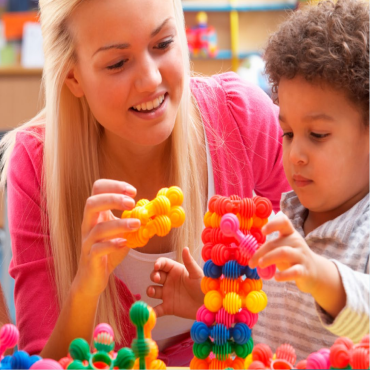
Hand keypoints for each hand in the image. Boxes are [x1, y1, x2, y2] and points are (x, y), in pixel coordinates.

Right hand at [73, 179, 139, 297]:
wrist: (92, 278)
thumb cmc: (109, 251)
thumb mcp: (124, 232)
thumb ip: (136, 221)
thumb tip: (156, 212)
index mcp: (97, 214)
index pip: (98, 189)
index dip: (115, 186)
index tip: (133, 191)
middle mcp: (89, 225)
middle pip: (92, 203)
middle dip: (113, 199)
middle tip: (132, 202)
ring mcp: (88, 242)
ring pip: (97, 228)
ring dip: (119, 224)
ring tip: (137, 224)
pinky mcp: (91, 258)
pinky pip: (97, 249)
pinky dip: (112, 244)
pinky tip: (124, 243)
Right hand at [147, 247, 203, 318]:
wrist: (209, 305)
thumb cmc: (204, 286)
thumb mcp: (197, 274)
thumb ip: (189, 262)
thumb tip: (185, 248)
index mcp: (176, 270)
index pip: (163, 264)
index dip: (158, 263)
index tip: (156, 266)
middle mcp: (169, 281)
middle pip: (155, 276)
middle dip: (153, 275)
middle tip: (157, 278)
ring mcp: (167, 294)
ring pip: (153, 290)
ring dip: (150, 290)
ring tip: (152, 291)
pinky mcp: (168, 307)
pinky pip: (157, 309)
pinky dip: (151, 311)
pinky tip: (149, 312)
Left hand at [249, 213, 320, 293]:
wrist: (315, 272)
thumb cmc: (293, 257)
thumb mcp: (283, 247)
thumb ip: (270, 247)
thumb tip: (249, 251)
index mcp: (290, 234)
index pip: (284, 222)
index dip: (273, 224)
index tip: (262, 231)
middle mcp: (297, 242)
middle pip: (276, 243)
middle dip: (261, 252)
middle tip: (251, 262)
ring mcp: (302, 256)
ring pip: (284, 253)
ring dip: (269, 258)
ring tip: (260, 265)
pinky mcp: (305, 270)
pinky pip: (294, 271)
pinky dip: (284, 274)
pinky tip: (276, 277)